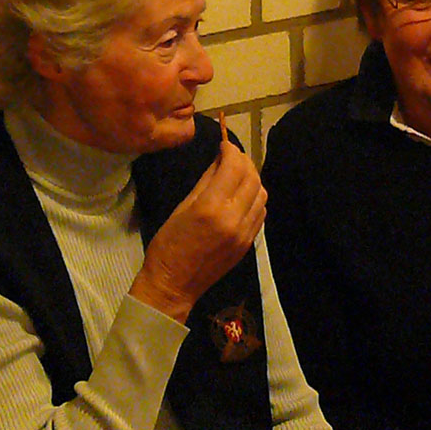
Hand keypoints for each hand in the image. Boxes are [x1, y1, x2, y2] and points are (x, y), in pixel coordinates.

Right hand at [130, 139, 266, 322]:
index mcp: (211, 207)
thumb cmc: (169, 244)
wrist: (174, 285)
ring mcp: (244, 233)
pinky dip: (255, 198)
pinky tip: (241, 196)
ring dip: (252, 179)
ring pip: (261, 194)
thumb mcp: (182, 206)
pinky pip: (260, 212)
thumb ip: (206, 180)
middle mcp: (234, 218)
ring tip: (236, 175)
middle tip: (230, 156)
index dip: (231, 150)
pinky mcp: (248, 243)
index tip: (224, 144)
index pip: (233, 167)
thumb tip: (220, 158)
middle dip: (243, 162)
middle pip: (252, 178)